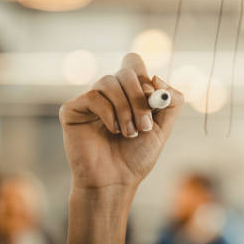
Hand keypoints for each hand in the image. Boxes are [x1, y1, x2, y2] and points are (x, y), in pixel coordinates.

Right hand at [59, 53, 182, 190]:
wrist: (115, 181)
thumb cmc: (137, 156)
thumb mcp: (163, 128)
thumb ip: (171, 102)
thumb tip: (157, 77)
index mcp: (129, 92)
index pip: (134, 63)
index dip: (146, 78)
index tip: (154, 101)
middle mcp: (109, 92)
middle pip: (126, 70)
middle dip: (140, 98)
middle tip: (145, 124)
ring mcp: (90, 99)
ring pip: (109, 81)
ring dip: (125, 109)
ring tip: (129, 133)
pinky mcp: (73, 109)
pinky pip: (93, 96)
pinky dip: (108, 113)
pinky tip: (112, 130)